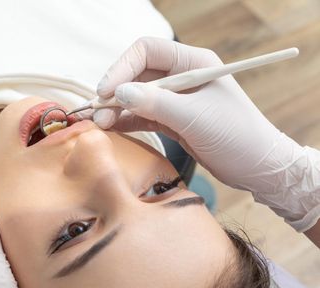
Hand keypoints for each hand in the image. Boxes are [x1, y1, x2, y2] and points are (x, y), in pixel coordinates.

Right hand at [90, 37, 319, 232]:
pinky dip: (125, 120)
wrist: (257, 167)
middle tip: (99, 113)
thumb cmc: (237, 136)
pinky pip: (141, 115)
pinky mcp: (171, 120)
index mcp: (192, 63)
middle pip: (136, 74)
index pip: (146, 51)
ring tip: (101, 123)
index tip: (106, 91)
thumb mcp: (195, 117)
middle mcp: (181, 77)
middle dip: (115, 91)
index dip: (122, 68)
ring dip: (116, 108)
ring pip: (135, 96)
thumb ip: (156, 103)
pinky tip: (112, 128)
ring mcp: (175, 99)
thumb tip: (118, 93)